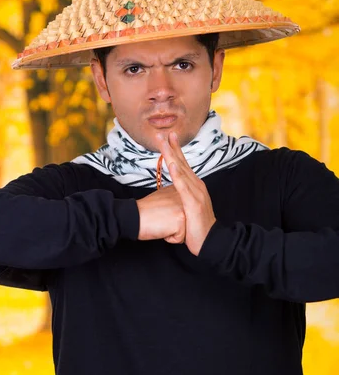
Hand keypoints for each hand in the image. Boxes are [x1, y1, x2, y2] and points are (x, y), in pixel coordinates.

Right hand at [136, 185, 185, 243]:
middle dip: (175, 225)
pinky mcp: (181, 219)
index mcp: (180, 192)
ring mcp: (183, 208)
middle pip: (188, 223)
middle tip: (161, 218)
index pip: (187, 214)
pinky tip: (161, 228)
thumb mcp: (163, 198)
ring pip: (185, 231)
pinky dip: (169, 237)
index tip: (162, 214)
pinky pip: (180, 238)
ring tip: (161, 222)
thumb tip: (180, 208)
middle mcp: (184, 198)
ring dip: (173, 232)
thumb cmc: (145, 211)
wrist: (133, 217)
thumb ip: (174, 200)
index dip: (172, 219)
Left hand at [157, 132, 215, 255]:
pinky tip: (172, 164)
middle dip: (172, 147)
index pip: (183, 164)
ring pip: (181, 171)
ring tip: (165, 143)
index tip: (168, 136)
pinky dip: (178, 174)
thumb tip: (172, 190)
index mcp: (194, 186)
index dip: (175, 150)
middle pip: (182, 163)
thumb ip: (181, 196)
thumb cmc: (197, 225)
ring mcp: (196, 193)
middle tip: (163, 133)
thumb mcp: (188, 207)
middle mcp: (197, 186)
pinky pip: (183, 187)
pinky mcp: (193, 203)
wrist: (210, 241)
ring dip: (172, 155)